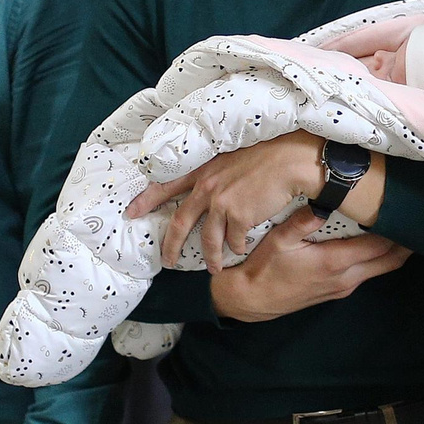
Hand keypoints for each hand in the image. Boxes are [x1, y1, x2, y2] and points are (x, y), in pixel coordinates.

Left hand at [127, 131, 384, 270]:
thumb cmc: (269, 154)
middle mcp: (206, 187)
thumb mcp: (233, 156)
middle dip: (170, 246)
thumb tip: (210, 193)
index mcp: (203, 170)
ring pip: (208, 240)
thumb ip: (217, 173)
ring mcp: (220, 202)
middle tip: (167, 262)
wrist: (292, 160)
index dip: (147, 200)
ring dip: (211, 258)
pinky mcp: (237, 217)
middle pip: (179, 223)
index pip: (166, 186)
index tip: (131, 212)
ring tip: (213, 268)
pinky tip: (243, 248)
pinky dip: (238, 247)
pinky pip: (235, 241)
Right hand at [207, 216, 407, 322]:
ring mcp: (343, 287)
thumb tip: (323, 201)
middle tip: (419, 221)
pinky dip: (379, 259)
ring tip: (404, 229)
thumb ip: (303, 220)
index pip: (379, 246)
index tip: (410, 214)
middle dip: (406, 243)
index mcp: (334, 262)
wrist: (250, 299)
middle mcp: (345, 278)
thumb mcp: (278, 240)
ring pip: (380, 269)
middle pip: (389, 261)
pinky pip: (368, 274)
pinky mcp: (337, 291)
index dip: (398, 231)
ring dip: (394, 251)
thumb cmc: (263, 268)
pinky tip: (379, 245)